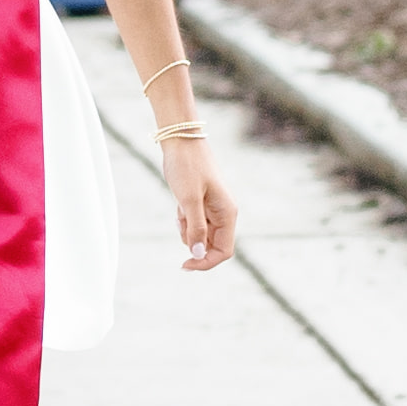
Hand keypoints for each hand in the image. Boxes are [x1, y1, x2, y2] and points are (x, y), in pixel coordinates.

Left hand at [162, 129, 233, 272]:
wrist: (180, 141)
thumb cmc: (187, 166)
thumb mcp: (189, 199)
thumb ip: (195, 228)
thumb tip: (198, 254)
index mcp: (227, 214)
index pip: (224, 251)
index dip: (206, 262)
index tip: (184, 264)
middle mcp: (224, 214)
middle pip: (211, 245)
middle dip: (193, 242)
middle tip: (180, 221)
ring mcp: (213, 209)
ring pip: (200, 235)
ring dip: (187, 230)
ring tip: (180, 209)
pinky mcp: (202, 204)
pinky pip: (193, 223)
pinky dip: (184, 220)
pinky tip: (179, 205)